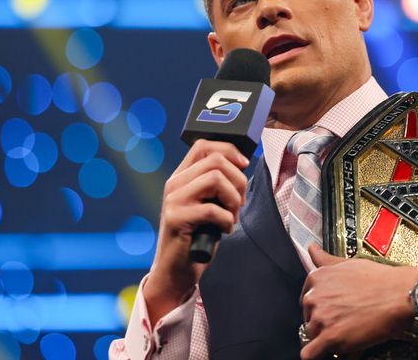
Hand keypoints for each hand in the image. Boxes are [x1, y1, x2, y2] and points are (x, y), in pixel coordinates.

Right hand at [142, 140, 248, 325]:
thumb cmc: (197, 238)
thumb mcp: (207, 205)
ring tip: (231, 217)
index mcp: (181, 177)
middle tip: (239, 203)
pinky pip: (213, 209)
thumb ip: (217, 185)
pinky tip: (223, 230)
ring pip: (216, 179)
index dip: (229, 151)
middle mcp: (174, 184)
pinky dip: (227, 220)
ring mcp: (173, 201)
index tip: (244, 166)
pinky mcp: (176, 219)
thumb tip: (242, 166)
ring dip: (234, 200)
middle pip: (216, 161)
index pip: (204, 146)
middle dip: (238, 181)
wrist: (175, 272)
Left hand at [299, 245, 417, 359]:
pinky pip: (310, 353)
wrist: (400, 296)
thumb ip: (325, 259)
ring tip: (345, 333)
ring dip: (324, 337)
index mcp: (317, 278)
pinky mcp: (330, 337)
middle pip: (308, 317)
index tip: (331, 310)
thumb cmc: (379, 280)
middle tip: (343, 321)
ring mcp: (321, 318)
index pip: (306, 299)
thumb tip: (312, 249)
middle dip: (322, 322)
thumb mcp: (348, 263)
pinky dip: (316, 354)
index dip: (320, 307)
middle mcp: (314, 297)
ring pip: (311, 335)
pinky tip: (328, 351)